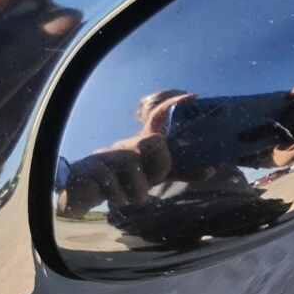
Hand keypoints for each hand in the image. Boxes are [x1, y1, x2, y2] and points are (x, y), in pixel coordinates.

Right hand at [57, 92, 195, 217]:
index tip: (192, 96)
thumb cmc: (124, 178)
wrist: (83, 190)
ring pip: (134, 169)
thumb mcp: (154, 174)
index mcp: (142, 143)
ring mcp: (107, 155)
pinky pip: (113, 187)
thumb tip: (211, 170)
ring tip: (128, 193)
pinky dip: (118, 197)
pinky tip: (112, 196)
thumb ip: (181, 171)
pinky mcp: (90, 170)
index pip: (158, 118)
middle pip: (153, 143)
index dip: (174, 105)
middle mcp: (126, 144)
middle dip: (159, 166)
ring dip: (136, 191)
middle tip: (152, 180)